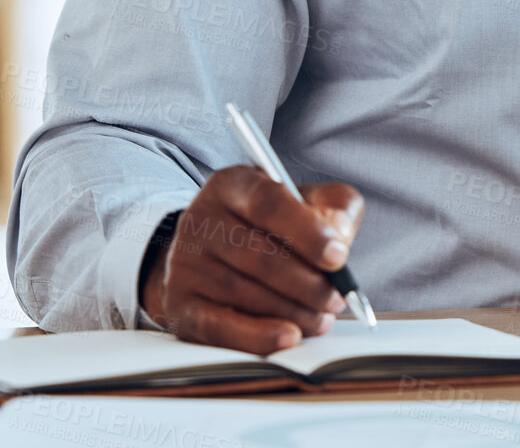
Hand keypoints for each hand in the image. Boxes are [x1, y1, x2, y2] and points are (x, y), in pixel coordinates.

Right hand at [140, 166, 363, 353]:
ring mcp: (186, 263)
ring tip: (322, 318)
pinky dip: (257, 336)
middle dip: (308, 283)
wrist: (212, 250)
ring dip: (293, 312)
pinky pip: (219, 326)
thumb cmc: (272, 224)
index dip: (307, 232)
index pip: (269, 204)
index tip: (338, 257)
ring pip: (245, 294)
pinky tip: (288, 336)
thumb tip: (339, 233)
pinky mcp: (179, 304)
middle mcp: (202, 219)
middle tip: (337, 298)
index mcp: (234, 184)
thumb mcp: (307, 199)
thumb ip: (335, 206)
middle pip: (261, 256)